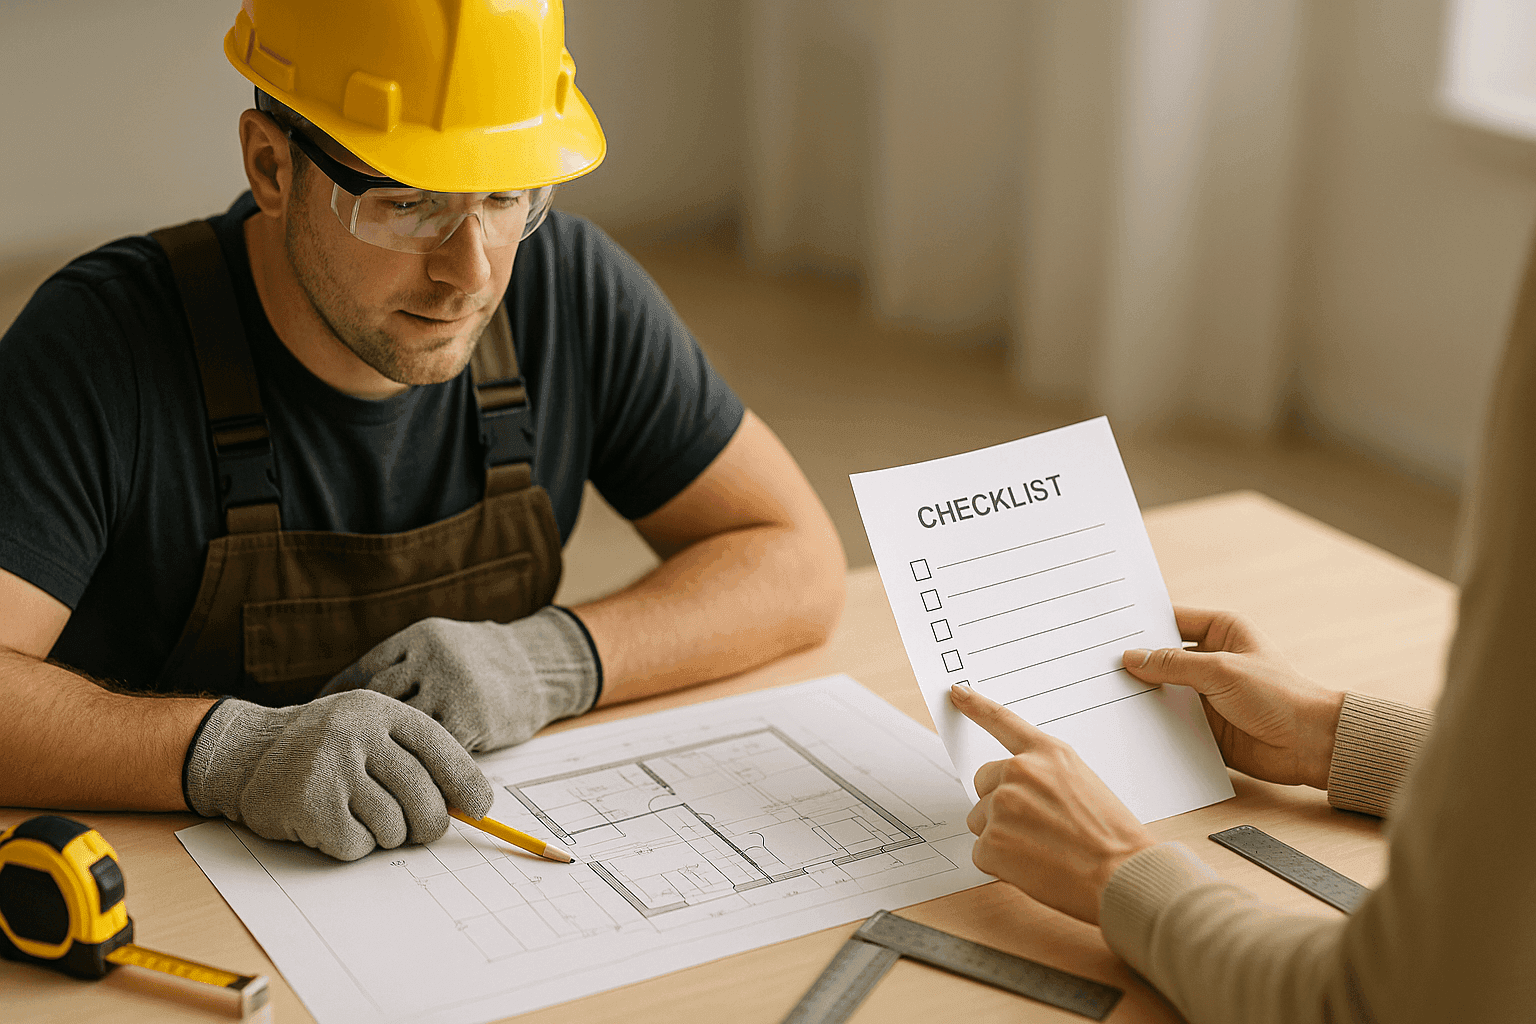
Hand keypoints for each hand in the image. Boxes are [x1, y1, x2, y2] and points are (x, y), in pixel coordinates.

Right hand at [182, 690, 492, 860]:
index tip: (481, 808)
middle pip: (423, 796)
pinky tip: (335, 824)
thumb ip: (417, 758)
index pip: (440, 747)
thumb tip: (472, 803)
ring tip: (364, 818)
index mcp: (381, 711)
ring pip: (393, 826)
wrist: (248, 753)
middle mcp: (356, 733)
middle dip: (429, 824)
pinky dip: (354, 845)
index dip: (465, 782)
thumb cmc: (327, 748)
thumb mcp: (371, 732)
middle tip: (421, 830)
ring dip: (386, 835)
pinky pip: (357, 845)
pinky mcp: (308, 805)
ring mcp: (330, 767)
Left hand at [324, 607, 600, 752]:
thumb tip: (350, 697)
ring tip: (370, 767)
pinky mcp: (468, 720)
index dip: (342, 698)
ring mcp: (450, 689)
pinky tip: (408, 772)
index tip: (328, 718)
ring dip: (389, 749)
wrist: (541, 666)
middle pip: (378, 699)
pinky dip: (418, 762)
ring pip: (402, 728)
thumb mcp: (442, 644)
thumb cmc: (485, 661)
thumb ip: (405, 664)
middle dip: (362, 728)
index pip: (366, 670)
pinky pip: (430, 747)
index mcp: (420, 637)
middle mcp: (432, 659)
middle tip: (343, 750)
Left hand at [950, 683, 1154, 925]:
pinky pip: (982, 852)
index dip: (977, 706)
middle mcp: (1019, 772)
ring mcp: (1001, 805)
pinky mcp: (991, 842)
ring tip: (1041, 850)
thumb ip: (1045, 776)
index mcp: (1048, 753)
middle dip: (999, 803)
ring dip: (1001, 835)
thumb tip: (1016, 789)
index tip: (956, 693)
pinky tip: (1033, 868)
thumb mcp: (1084, 785)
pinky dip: (1001, 864)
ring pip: (980, 820)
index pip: (1004, 721)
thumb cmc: (1113, 837)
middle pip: (984, 783)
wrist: (1123, 876)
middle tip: (1036, 828)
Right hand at [1121, 607, 1344, 788]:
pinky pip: (1170, 721)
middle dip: (1134, 663)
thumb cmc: (1279, 695)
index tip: (1104, 629)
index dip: (1140, 624)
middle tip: (1095, 665)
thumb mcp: (1221, 670)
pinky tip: (1126, 724)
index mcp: (1220, 631)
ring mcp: (1205, 693)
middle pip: (1161, 657)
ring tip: (1102, 695)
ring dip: (1140, 695)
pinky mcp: (1204, 725)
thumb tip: (1131, 658)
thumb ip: (1173, 664)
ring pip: (1162, 690)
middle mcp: (1210, 659)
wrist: (1310, 745)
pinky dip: (1152, 723)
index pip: (1169, 620)